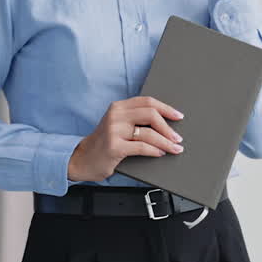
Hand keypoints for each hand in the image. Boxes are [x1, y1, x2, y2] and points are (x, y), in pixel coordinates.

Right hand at [67, 96, 184, 181]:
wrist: (82, 159)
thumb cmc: (104, 143)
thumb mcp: (117, 125)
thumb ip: (135, 120)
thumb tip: (165, 124)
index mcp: (118, 107)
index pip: (147, 102)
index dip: (166, 108)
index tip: (179, 116)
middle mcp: (115, 115)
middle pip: (150, 114)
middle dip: (168, 127)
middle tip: (178, 137)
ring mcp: (113, 131)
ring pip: (148, 132)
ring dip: (166, 142)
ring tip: (174, 148)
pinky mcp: (114, 147)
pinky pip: (141, 147)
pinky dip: (154, 150)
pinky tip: (160, 153)